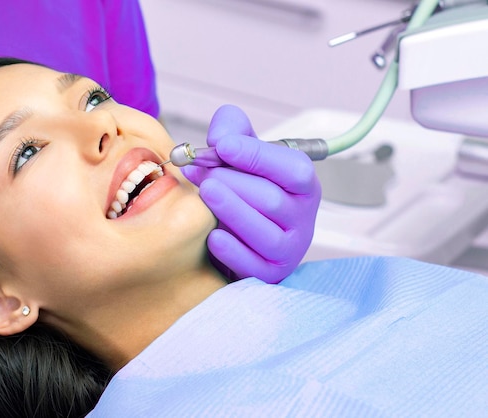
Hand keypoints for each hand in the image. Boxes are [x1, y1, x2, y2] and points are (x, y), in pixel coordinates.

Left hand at [181, 105, 320, 283]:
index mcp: (302, 185)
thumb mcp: (240, 152)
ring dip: (231, 211)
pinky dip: (232, 251)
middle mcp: (303, 217)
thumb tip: (220, 137)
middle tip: (200, 172)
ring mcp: (289, 249)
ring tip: (204, 193)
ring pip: (264, 233)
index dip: (256, 156)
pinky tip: (212, 235)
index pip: (292, 169)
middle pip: (272, 200)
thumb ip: (232, 130)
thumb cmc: (242, 187)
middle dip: (232, 183)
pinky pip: (253, 265)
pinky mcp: (271, 273)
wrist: (237, 232)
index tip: (222, 146)